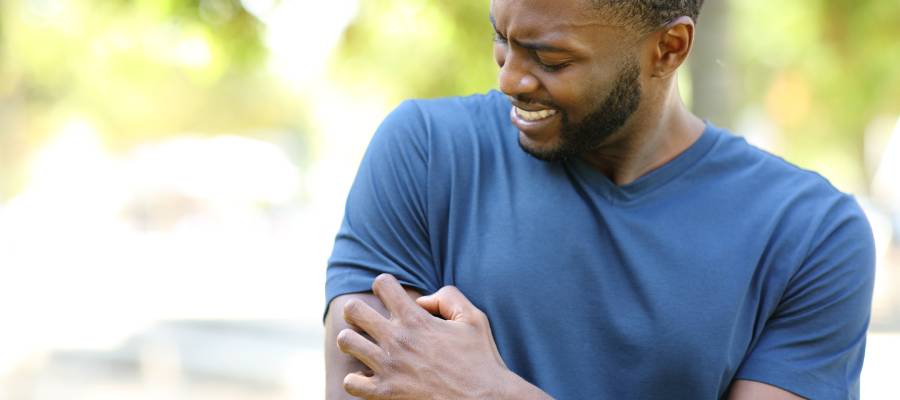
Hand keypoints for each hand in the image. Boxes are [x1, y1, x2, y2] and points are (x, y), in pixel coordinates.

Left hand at [336, 274, 513, 399]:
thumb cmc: (480, 360)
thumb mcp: (473, 318)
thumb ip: (448, 297)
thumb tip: (421, 300)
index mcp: (417, 319)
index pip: (382, 283)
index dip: (384, 285)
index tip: (390, 296)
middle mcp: (398, 340)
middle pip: (354, 310)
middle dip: (357, 310)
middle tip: (367, 319)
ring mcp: (388, 367)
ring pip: (347, 342)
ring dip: (353, 341)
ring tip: (363, 346)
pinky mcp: (386, 393)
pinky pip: (351, 382)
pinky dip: (355, 379)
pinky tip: (368, 376)